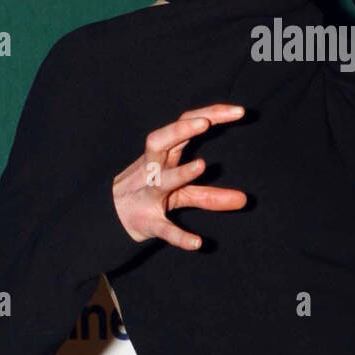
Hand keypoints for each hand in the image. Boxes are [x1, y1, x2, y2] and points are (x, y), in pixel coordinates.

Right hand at [111, 104, 247, 248]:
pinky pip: (163, 228)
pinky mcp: (148, 223)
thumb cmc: (148, 198)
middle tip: (206, 123)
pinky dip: (179, 236)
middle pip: (160, 141)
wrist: (110, 222)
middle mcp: (153, 170)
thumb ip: (211, 195)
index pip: (184, 126)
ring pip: (160, 180)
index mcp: (163, 157)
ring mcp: (148, 195)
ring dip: (179, 173)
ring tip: (201, 165)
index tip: (239, 111)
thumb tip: (244, 200)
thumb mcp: (181, 194)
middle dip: (181, 129)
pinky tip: (198, 243)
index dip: (209, 115)